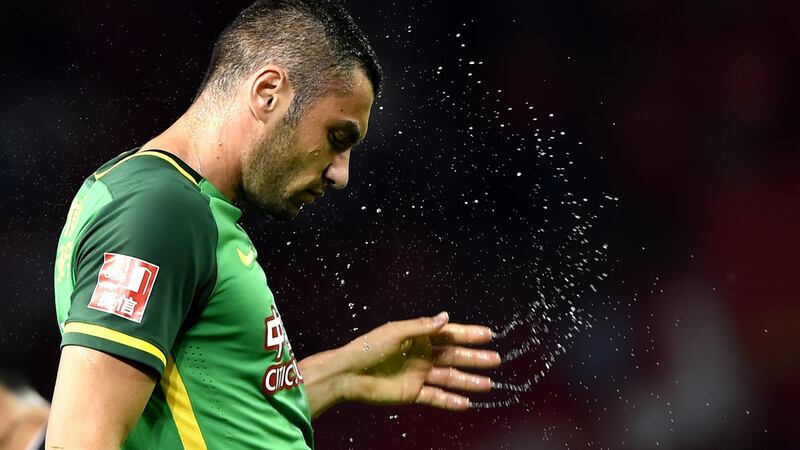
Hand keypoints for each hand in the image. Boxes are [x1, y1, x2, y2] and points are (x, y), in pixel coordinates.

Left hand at [339, 311, 500, 410]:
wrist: (349, 374)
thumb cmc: (369, 348)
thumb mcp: (397, 332)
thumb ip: (423, 327)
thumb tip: (446, 317)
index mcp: (418, 337)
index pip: (449, 334)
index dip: (468, 334)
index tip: (488, 335)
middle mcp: (422, 355)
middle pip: (454, 356)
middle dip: (475, 358)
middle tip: (496, 360)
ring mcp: (419, 375)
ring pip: (449, 378)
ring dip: (468, 381)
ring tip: (488, 384)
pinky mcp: (412, 393)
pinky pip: (436, 398)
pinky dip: (451, 401)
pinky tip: (466, 403)